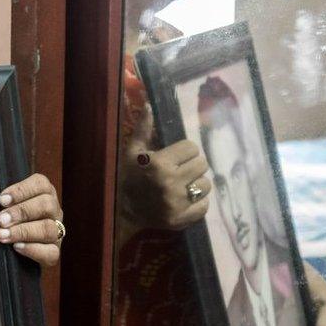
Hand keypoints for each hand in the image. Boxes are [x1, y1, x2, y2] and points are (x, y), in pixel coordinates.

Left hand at [0, 173, 62, 266]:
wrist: (18, 248)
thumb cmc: (11, 219)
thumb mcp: (9, 204)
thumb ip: (6, 201)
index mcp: (45, 192)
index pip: (40, 184)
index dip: (21, 190)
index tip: (2, 199)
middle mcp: (54, 210)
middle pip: (46, 205)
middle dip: (21, 212)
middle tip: (1, 219)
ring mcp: (57, 231)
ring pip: (49, 229)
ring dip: (23, 231)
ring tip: (3, 235)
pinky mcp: (54, 250)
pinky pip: (50, 252)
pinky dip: (32, 249)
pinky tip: (17, 247)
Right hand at [120, 107, 211, 228]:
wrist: (119, 211)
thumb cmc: (126, 176)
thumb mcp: (131, 151)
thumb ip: (144, 129)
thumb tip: (150, 105)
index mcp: (159, 163)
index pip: (192, 147)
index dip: (185, 150)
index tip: (176, 156)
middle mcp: (171, 183)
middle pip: (202, 165)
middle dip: (192, 165)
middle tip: (181, 169)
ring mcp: (177, 203)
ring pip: (205, 185)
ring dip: (197, 183)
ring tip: (184, 184)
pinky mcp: (180, 219)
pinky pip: (204, 206)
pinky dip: (197, 202)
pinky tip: (185, 199)